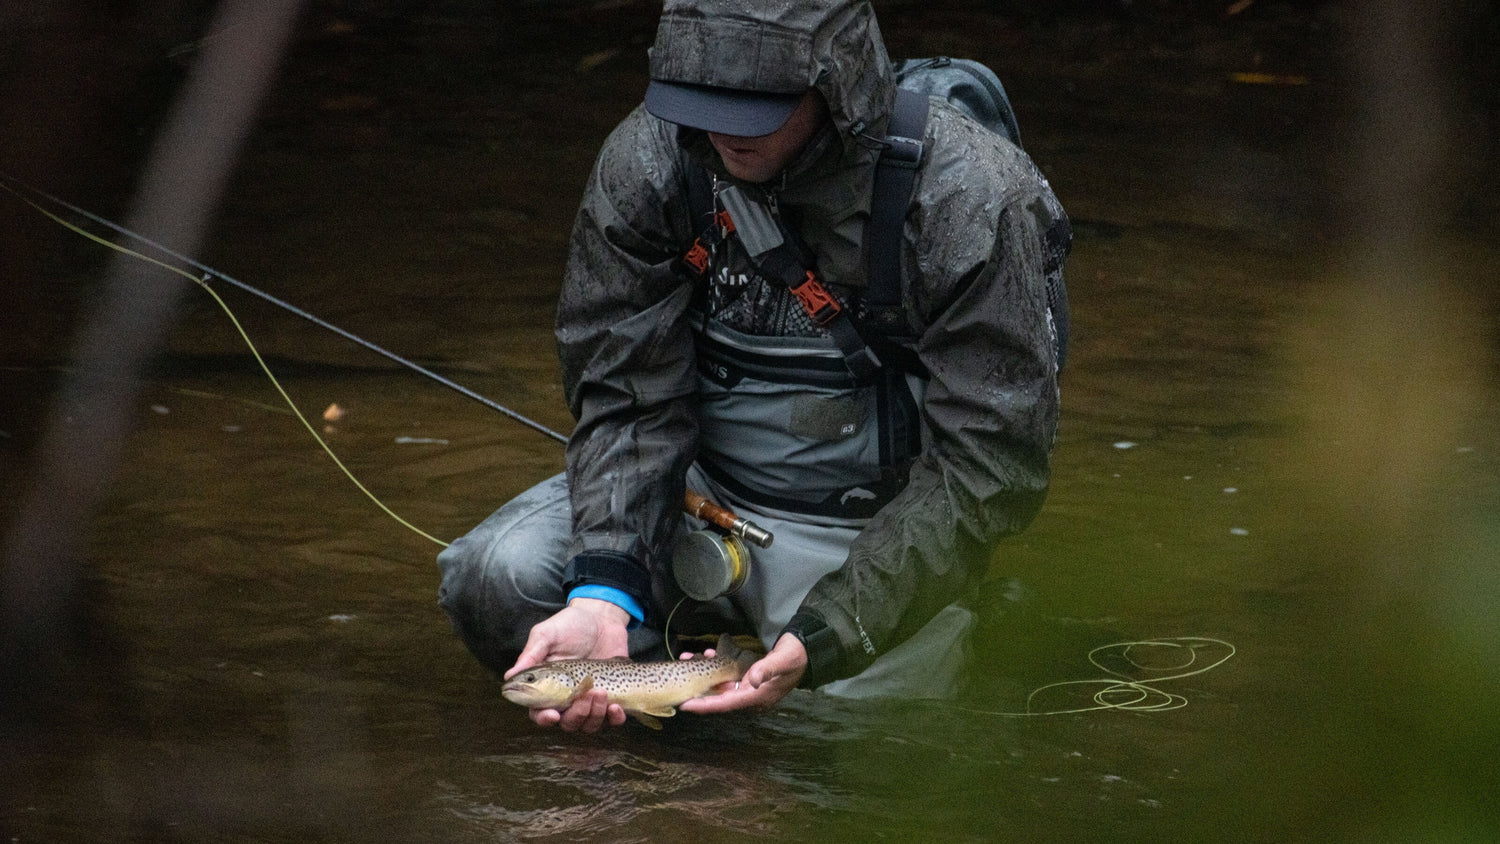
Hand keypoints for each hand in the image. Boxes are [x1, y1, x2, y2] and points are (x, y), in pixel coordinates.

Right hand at [504, 598, 630, 732]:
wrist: (602, 616)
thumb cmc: (570, 624)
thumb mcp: (547, 634)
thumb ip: (531, 655)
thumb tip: (509, 676)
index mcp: (546, 686)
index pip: (539, 712)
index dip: (544, 719)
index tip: (553, 714)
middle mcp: (566, 698)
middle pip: (567, 723)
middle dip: (576, 714)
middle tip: (585, 694)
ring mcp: (589, 699)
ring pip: (588, 724)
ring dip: (595, 714)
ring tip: (601, 691)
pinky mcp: (611, 697)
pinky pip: (612, 719)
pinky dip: (614, 718)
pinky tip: (616, 706)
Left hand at [679, 633, 805, 714]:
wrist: (806, 651)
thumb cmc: (795, 656)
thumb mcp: (783, 660)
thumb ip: (767, 669)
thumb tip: (751, 680)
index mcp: (757, 697)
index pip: (726, 704)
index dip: (705, 705)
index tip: (685, 705)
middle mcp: (750, 696)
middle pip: (718, 697)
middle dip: (698, 689)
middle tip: (678, 679)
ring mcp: (749, 688)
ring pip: (720, 685)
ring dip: (704, 674)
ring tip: (688, 658)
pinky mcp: (748, 679)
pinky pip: (727, 677)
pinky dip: (716, 667)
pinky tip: (708, 654)